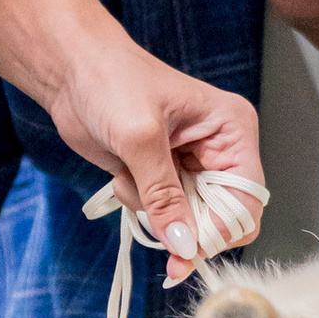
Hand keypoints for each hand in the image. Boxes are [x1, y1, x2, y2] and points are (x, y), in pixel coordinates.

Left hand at [44, 30, 262, 275]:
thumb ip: (163, 195)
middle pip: (221, 218)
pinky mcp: (163, 177)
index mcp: (232, 129)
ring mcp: (190, 166)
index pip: (246, 198)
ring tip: (129, 173)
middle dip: (182, 222)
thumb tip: (184, 245)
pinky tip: (123, 173)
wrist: (71, 71)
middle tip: (149, 212)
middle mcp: (219, 150)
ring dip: (153, 210)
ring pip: (187, 221)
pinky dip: (138, 204)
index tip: (186, 247)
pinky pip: (161, 214)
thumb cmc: (111, 80)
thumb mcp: (140, 137)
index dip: (221, 229)